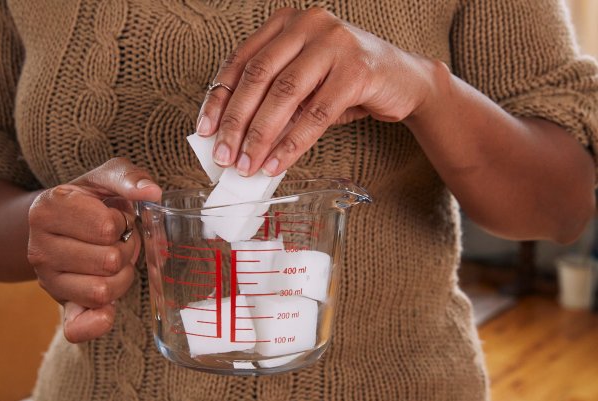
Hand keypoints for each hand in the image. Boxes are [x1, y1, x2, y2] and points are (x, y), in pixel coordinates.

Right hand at [27, 158, 161, 342]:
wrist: (66, 224)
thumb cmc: (92, 199)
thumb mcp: (106, 178)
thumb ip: (129, 178)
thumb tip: (152, 191)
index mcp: (48, 210)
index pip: (107, 228)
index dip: (120, 222)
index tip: (112, 217)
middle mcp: (40, 248)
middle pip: (109, 261)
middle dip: (125, 250)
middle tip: (117, 241)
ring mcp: (48, 280)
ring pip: (103, 291)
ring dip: (122, 276)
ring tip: (113, 259)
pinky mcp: (60, 304)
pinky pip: (77, 327)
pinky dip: (97, 322)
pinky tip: (109, 309)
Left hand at [196, 7, 437, 176]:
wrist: (406, 81)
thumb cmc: (348, 82)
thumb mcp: (306, 84)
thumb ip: (274, 100)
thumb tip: (236, 137)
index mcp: (288, 23)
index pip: (242, 60)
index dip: (220, 97)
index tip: (206, 130)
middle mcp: (308, 25)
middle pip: (258, 76)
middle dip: (236, 122)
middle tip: (225, 156)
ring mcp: (334, 44)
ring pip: (284, 95)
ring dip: (260, 136)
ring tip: (247, 165)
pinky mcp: (356, 71)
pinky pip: (315, 115)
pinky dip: (292, 144)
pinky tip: (277, 163)